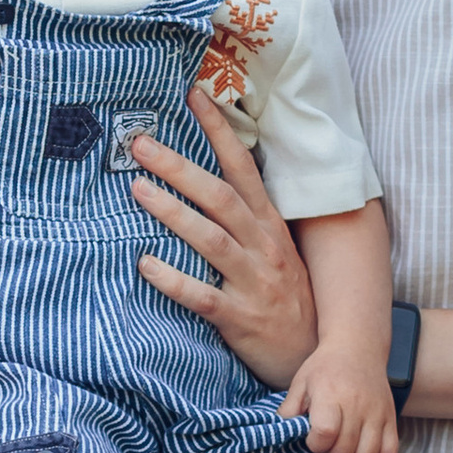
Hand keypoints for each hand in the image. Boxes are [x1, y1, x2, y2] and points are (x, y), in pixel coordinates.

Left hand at [129, 92, 317, 389]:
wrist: (316, 356)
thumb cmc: (287, 299)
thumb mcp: (276, 251)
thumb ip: (246, 218)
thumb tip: (208, 178)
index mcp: (269, 226)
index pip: (243, 168)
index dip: (219, 131)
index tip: (193, 96)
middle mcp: (264, 247)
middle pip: (219, 196)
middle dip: (180, 167)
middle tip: (140, 143)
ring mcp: (254, 282)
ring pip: (211, 239)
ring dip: (173, 212)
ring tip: (137, 189)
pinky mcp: (240, 318)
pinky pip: (203, 296)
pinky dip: (173, 279)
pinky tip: (144, 264)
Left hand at [278, 347, 398, 452]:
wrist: (358, 347)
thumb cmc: (324, 367)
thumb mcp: (300, 383)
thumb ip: (289, 411)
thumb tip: (281, 435)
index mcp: (331, 394)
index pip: (325, 433)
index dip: (315, 444)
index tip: (310, 439)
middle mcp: (357, 405)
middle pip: (344, 450)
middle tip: (323, 447)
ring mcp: (377, 413)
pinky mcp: (391, 419)